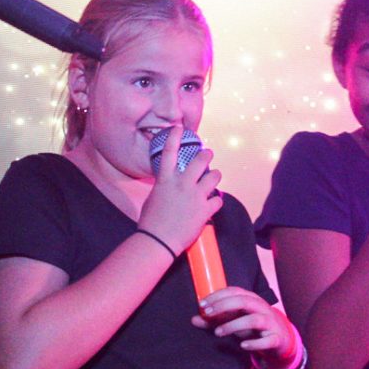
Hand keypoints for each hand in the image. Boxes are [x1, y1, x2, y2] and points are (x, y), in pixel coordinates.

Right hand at [137, 120, 222, 254]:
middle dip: (207, 155)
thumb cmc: (150, 221)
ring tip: (213, 179)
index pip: (169, 152)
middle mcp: (182, 184)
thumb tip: (171, 184)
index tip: (178, 127)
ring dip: (215, 177)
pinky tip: (213, 203)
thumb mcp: (154, 197)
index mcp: (165, 180)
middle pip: (201, 160)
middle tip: (208, 154)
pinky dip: (216, 201)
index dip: (174, 137)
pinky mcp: (205, 210)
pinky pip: (218, 200)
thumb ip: (165, 187)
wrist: (158, 240)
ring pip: (215, 177)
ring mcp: (195, 196)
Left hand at [193, 288, 299, 368]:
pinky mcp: (276, 339)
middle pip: (243, 301)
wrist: (281, 340)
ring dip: (234, 325)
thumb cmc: (253, 327)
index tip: (202, 305)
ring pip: (254, 320)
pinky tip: (243, 346)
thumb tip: (193, 319)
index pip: (234, 291)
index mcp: (251, 299)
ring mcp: (270, 323)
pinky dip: (255, 343)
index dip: (217, 296)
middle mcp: (261, 308)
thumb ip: (215, 320)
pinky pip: (267, 340)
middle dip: (223, 306)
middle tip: (207, 314)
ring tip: (218, 333)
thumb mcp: (234, 321)